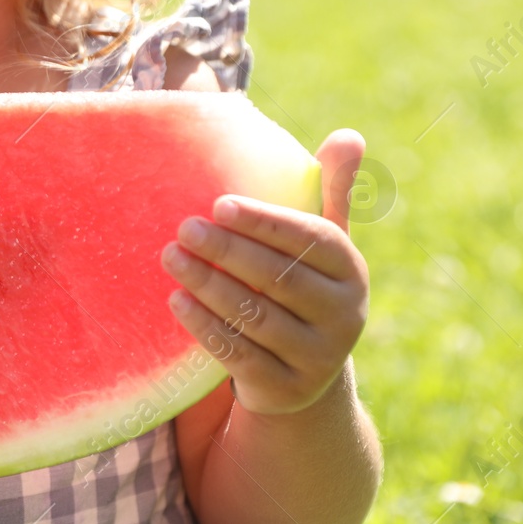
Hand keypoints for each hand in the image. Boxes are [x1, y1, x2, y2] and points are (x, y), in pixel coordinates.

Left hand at [160, 129, 369, 414]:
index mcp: (352, 271)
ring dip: (208, 285)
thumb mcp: (319, 244)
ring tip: (170, 257)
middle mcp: (346, 315)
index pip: (313, 240)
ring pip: (256, 316)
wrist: (301, 372)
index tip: (219, 203)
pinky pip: (240, 354)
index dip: (266, 222)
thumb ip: (330, 190)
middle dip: (228, 250)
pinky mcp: (286, 388)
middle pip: (280, 278)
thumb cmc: (301, 284)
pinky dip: (205, 325)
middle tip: (183, 227)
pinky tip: (176, 300)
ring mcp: (318, 357)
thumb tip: (350, 135)